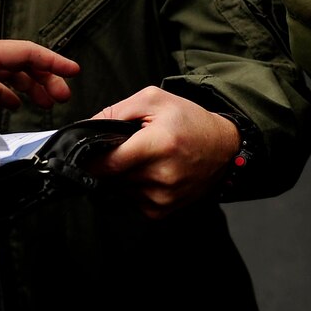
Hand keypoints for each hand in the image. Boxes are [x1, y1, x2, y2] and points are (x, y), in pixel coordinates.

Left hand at [0, 31, 76, 116]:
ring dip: (28, 86)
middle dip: (45, 77)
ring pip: (8, 74)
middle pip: (21, 64)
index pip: (24, 52)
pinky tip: (12, 106)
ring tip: (45, 102)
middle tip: (62, 96)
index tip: (72, 70)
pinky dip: (5, 94)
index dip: (50, 60)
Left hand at [88, 86, 241, 218]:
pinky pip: (131, 201)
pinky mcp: (163, 210)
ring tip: (142, 159)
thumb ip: (115, 111)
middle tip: (124, 149)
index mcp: (158, 145)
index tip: (86, 153)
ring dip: (121, 177)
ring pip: (119, 190)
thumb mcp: (153, 100)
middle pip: (110, 177)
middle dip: (108, 164)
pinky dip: (133, 188)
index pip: (107, 163)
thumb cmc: (189, 121)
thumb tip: (86, 129)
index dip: (91, 159)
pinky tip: (150, 174)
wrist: (223, 148)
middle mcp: (162, 176)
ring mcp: (163, 197)